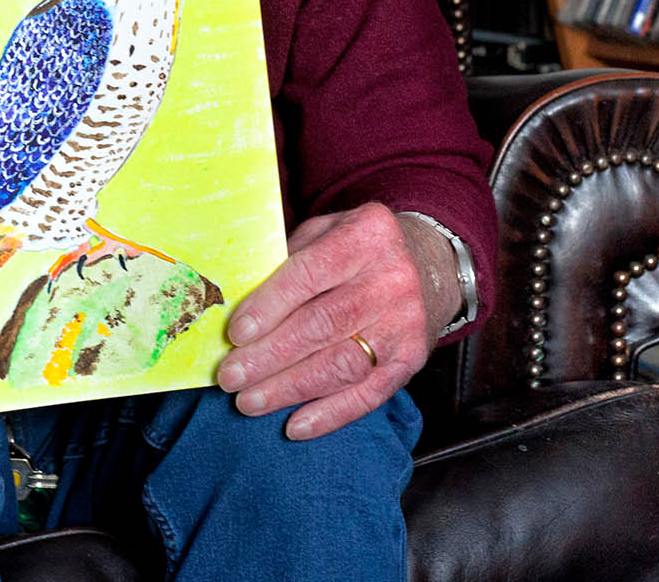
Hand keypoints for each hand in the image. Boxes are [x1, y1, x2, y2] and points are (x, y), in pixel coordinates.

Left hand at [214, 203, 461, 439]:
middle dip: (270, 356)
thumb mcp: (325, 232)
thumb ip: (287, 261)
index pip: (309, 274)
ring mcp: (405, 321)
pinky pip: (369, 394)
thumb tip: (236, 308)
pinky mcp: (412, 358)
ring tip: (250, 402)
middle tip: (231, 377)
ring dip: (291, 388)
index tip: (236, 334)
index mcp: (365, 236)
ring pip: (343, 364)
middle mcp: (392, 278)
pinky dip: (330, 414)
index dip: (269, 307)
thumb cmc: (356, 250)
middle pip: (323, 324)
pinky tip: (295, 425)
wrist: (427, 264)